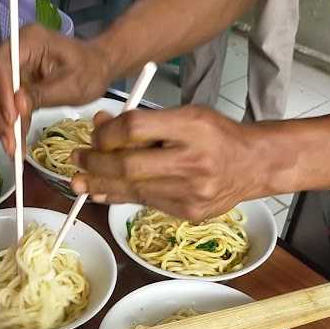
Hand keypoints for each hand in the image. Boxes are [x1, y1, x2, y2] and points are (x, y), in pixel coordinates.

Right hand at [0, 25, 113, 154]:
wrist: (99, 67)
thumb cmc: (90, 70)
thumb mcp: (70, 85)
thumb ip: (42, 95)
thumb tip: (17, 107)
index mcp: (29, 41)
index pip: (1, 63)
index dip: (2, 91)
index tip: (12, 118)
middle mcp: (17, 53)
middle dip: (3, 115)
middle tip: (11, 143)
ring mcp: (17, 69)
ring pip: (1, 98)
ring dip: (6, 125)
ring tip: (14, 150)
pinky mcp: (20, 84)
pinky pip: (11, 105)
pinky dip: (14, 125)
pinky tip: (17, 145)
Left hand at [71, 105, 272, 220]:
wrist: (253, 166)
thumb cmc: (216, 135)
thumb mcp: (185, 115)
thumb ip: (144, 121)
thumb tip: (100, 126)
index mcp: (193, 127)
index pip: (136, 128)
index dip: (108, 133)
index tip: (95, 135)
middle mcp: (193, 161)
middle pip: (128, 164)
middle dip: (95, 163)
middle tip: (76, 159)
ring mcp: (191, 192)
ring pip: (133, 189)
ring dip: (101, 184)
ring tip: (80, 181)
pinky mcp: (188, 212)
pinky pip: (145, 203)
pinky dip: (121, 197)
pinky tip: (104, 192)